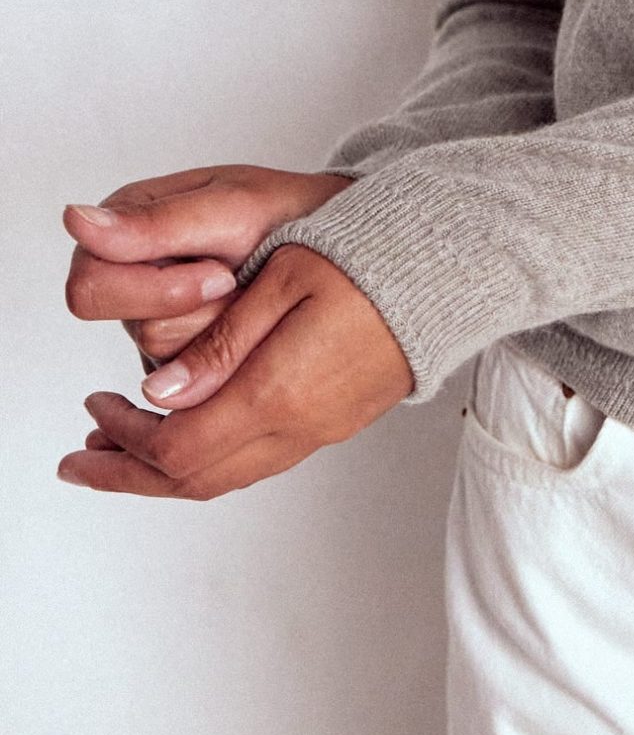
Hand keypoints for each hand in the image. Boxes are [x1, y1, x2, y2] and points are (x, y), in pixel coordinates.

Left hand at [56, 244, 414, 498]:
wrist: (451, 269)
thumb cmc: (371, 256)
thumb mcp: (286, 276)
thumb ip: (221, 341)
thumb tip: (161, 394)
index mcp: (279, 391)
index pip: (178, 446)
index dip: (127, 437)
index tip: (97, 406)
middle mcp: (299, 426)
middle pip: (193, 478)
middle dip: (129, 470)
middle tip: (82, 457)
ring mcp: (321, 431)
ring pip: (225, 476)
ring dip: (165, 469)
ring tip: (121, 447)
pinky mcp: (336, 422)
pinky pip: (257, 459)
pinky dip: (209, 456)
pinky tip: (192, 429)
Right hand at [63, 164, 357, 370]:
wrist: (339, 243)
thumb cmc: (285, 212)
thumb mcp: (231, 207)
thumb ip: (154, 222)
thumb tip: (74, 217)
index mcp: (126, 228)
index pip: (90, 288)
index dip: (154, 290)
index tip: (219, 273)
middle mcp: (130, 276)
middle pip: (132, 329)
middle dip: (200, 311)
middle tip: (242, 283)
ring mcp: (156, 319)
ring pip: (166, 362)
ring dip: (224, 330)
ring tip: (255, 294)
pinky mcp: (183, 358)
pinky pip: (195, 382)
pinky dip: (234, 354)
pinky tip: (256, 322)